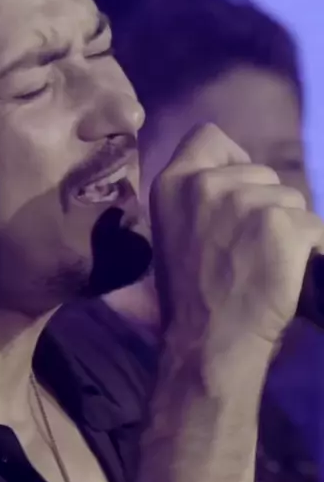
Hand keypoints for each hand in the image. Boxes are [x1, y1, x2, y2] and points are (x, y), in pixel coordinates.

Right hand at [149, 124, 323, 397]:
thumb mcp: (174, 232)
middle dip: (266, 203)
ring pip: (293, 199)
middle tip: (251, 247)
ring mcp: (245, 201)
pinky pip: (314, 226)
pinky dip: (311, 250)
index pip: (209, 136)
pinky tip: (292, 274)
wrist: (207, 345)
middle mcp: (206, 183)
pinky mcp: (281, 225)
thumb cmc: (190, 296)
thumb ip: (198, 197)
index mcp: (171, 182)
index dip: (232, 162)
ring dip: (290, 229)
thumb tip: (242, 180)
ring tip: (268, 265)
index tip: (237, 195)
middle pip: (262, 172)